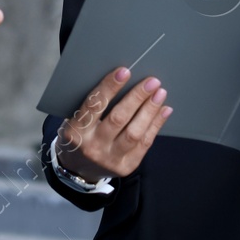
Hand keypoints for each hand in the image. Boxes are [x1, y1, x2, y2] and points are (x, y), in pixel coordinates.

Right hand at [55, 67, 172, 181]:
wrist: (79, 168)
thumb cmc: (80, 136)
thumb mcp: (76, 120)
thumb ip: (94, 104)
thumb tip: (121, 78)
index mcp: (77, 131)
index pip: (94, 105)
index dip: (110, 87)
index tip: (124, 71)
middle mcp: (93, 146)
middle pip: (118, 118)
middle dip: (137, 97)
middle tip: (151, 82)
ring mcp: (110, 159)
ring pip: (134, 133)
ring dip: (150, 110)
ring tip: (160, 94)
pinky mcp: (126, 166)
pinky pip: (145, 144)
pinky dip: (156, 124)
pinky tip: (163, 110)